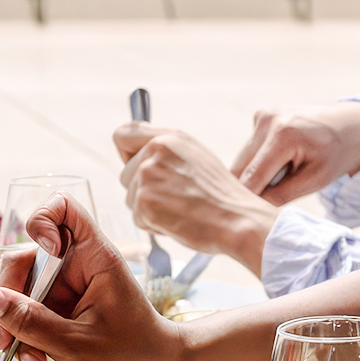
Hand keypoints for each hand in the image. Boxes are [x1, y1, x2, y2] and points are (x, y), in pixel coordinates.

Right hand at [0, 192, 181, 360]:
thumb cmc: (131, 350)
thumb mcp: (77, 343)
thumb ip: (32, 322)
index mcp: (94, 256)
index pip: (63, 207)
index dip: (42, 221)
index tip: (44, 254)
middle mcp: (75, 265)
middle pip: (22, 262)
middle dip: (8, 306)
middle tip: (8, 344)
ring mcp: (63, 287)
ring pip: (17, 297)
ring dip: (18, 338)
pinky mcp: (56, 308)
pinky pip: (26, 319)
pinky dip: (29, 348)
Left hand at [114, 122, 278, 272]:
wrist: (237, 219)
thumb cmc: (221, 194)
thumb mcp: (197, 157)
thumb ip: (167, 151)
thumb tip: (138, 156)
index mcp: (169, 138)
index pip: (122, 135)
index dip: (127, 154)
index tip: (140, 166)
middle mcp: (155, 152)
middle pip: (125, 174)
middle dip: (143, 189)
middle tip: (173, 197)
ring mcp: (148, 177)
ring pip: (131, 198)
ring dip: (149, 209)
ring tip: (180, 209)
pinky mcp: (145, 202)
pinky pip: (138, 218)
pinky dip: (155, 225)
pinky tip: (178, 221)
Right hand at [228, 102, 359, 203]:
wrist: (351, 125)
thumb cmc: (338, 154)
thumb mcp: (315, 180)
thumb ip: (281, 195)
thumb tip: (252, 209)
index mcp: (282, 135)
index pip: (251, 177)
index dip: (247, 201)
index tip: (244, 220)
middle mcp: (267, 120)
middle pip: (240, 168)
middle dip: (249, 188)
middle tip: (262, 206)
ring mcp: (263, 115)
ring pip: (242, 159)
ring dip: (254, 175)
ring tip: (283, 179)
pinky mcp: (262, 116)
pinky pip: (250, 149)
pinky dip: (260, 162)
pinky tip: (282, 164)